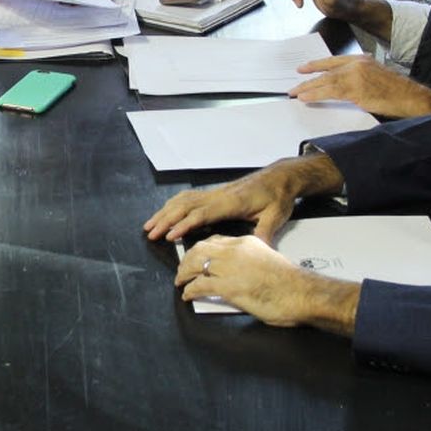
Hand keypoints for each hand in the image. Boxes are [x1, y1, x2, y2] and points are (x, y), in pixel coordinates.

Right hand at [143, 154, 343, 243]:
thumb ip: (264, 234)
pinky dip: (174, 204)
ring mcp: (215, 193)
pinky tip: (167, 211)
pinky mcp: (216, 193)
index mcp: (231, 203)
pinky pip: (189, 197)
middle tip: (150, 233)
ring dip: (165, 212)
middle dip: (165, 220)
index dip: (184, 225)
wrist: (280, 178)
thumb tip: (257, 252)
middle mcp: (219, 196)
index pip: (201, 214)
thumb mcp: (275, 217)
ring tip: (150, 224)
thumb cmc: (278, 197)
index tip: (169, 236)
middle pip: (185, 206)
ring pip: (184, 200)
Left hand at [176, 235, 358, 333]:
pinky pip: (199, 286)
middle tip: (182, 270)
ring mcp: (230, 267)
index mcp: (247, 242)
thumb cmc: (292, 283)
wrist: (301, 293)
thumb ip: (252, 263)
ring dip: (184, 274)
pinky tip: (188, 295)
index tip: (196, 255)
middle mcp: (235, 250)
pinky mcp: (227, 286)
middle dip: (187, 260)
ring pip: (196, 264)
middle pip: (201, 249)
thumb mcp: (269, 262)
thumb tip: (243, 274)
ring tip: (180, 282)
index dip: (202, 249)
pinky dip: (190, 291)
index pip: (217, 241)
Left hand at [290, 55, 430, 118]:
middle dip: (308, 78)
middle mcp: (357, 64)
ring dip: (308, 88)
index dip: (317, 64)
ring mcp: (356, 76)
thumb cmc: (397, 91)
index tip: (304, 68)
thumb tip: (340, 86)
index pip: (333, 60)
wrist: (411, 97)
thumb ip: (359, 77)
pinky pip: (330, 92)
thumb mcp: (376, 77)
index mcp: (362, 59)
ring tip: (295, 93)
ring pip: (326, 81)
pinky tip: (306, 98)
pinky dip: (316, 95)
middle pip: (326, 71)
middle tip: (293, 84)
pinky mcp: (356, 90)